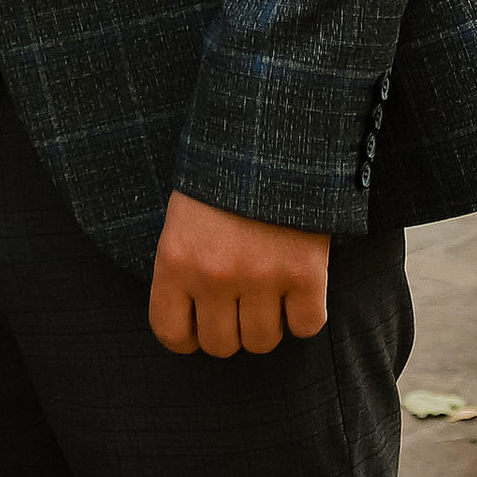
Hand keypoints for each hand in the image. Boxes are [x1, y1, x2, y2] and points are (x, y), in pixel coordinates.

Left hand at [148, 190, 329, 356]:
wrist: (271, 131)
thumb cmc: (222, 173)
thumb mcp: (184, 214)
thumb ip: (184, 264)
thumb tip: (192, 320)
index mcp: (175, 258)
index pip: (170, 332)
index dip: (187, 335)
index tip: (200, 323)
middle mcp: (214, 275)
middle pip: (220, 345)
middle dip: (231, 328)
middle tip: (240, 301)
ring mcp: (261, 276)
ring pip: (263, 342)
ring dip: (268, 322)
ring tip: (269, 290)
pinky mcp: (305, 273)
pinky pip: (306, 325)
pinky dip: (306, 312)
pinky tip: (299, 286)